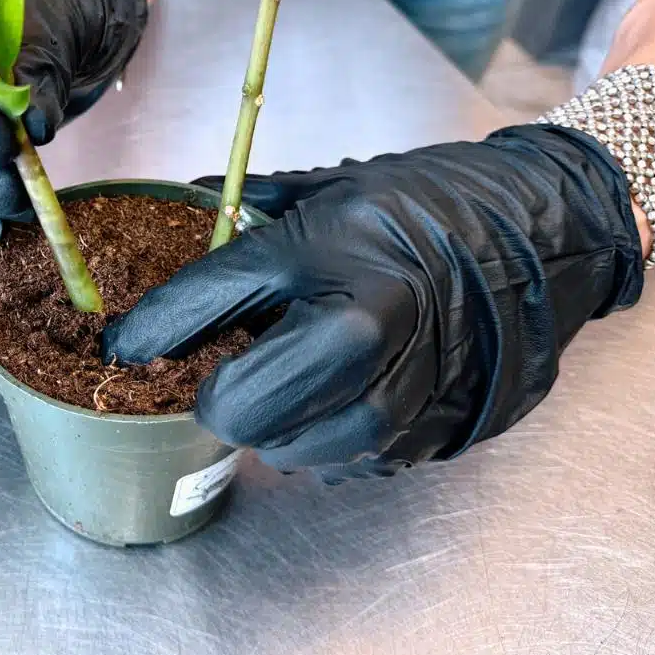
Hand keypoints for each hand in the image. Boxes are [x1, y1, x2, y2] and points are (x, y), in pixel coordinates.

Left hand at [102, 127, 645, 482]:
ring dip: (272, 419)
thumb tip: (177, 207)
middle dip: (216, 389)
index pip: (198, 305)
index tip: (122, 345)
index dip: (145, 331)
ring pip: (278, 448)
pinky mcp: (414, 439)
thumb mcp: (327, 194)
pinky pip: (330, 460)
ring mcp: (388, 398)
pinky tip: (344, 390)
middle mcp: (351, 337)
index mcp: (319, 259)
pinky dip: (320, 433)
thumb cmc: (420, 210)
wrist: (532, 241)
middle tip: (232, 362)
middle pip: (231, 408)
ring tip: (300, 372)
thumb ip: (246, 216)